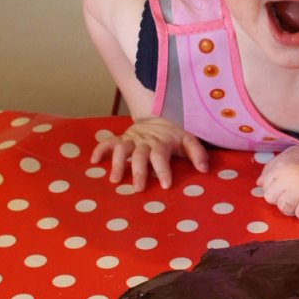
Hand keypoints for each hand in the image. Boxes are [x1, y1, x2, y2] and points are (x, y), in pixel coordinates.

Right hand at [91, 118, 208, 190]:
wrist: (158, 110)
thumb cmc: (175, 131)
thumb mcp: (189, 138)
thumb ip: (197, 153)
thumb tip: (205, 169)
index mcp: (162, 143)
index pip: (162, 157)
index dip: (164, 170)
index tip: (166, 185)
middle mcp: (145, 141)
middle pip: (140, 157)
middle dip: (139, 172)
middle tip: (138, 189)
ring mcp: (132, 139)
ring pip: (121, 150)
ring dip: (116, 164)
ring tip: (114, 180)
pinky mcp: (122, 138)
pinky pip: (108, 142)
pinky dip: (100, 150)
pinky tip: (94, 161)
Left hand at [256, 146, 298, 219]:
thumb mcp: (291, 154)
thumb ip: (272, 166)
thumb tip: (259, 182)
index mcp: (280, 166)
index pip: (264, 186)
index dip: (274, 188)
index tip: (285, 186)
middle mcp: (287, 177)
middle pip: (271, 199)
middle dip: (280, 198)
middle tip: (294, 194)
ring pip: (284, 208)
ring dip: (291, 207)